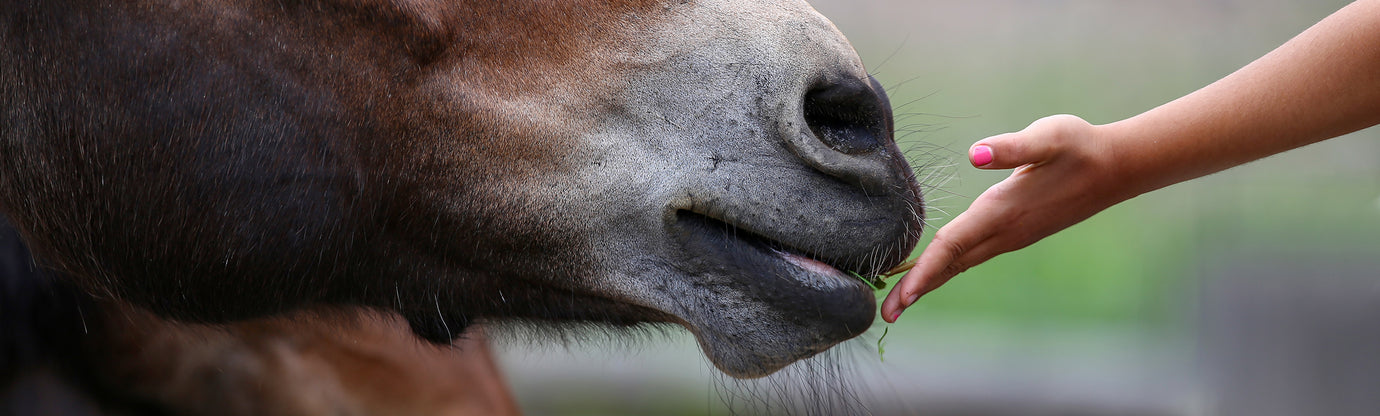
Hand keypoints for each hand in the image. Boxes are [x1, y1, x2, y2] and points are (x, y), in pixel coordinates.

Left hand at [881, 115, 1135, 321]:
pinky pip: (973, 255)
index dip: (924, 270)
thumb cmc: (1078, 146)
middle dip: (918, 289)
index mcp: (1002, 210)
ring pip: (962, 263)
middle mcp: (1004, 231)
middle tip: (886, 312)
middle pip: (952, 264)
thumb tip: (976, 154)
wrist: (1116, 167)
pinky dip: (947, 266)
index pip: (954, 245)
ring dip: (930, 280)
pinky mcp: (1017, 233)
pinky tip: (934, 269)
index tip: (900, 295)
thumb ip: (1012, 147)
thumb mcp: (1047, 137)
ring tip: (900, 299)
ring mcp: (1012, 236)